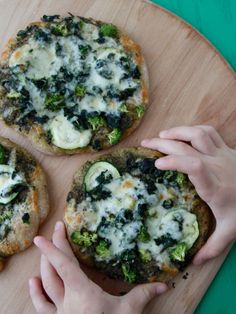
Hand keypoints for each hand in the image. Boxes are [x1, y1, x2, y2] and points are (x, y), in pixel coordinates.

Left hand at [29, 221, 166, 313]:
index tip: (42, 236)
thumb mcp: (128, 312)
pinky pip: (42, 307)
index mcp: (83, 293)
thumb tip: (163, 284)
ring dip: (44, 266)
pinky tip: (32, 282)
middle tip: (55, 230)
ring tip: (44, 250)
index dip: (53, 249)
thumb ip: (143, 294)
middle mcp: (67, 300)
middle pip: (55, 269)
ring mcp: (59, 312)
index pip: (64, 266)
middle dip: (53, 248)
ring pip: (46, 284)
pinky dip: (36, 294)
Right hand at [142, 125, 235, 264]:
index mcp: (215, 188)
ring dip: (177, 133)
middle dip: (163, 144)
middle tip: (146, 145)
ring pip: (198, 135)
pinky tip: (181, 134)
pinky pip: (208, 132)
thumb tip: (191, 263)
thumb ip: (211, 247)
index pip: (194, 167)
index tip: (157, 164)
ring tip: (160, 136)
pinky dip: (192, 130)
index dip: (174, 162)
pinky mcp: (227, 149)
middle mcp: (217, 167)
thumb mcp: (230, 232)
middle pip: (188, 148)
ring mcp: (223, 155)